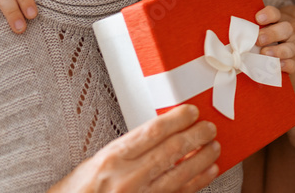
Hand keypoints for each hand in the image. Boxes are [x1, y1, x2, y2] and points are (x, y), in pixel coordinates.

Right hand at [48, 104, 220, 192]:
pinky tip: (208, 171)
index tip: (191, 110)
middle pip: (171, 151)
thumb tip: (159, 132)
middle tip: (210, 127)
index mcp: (112, 158)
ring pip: (180, 173)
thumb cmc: (79, 190)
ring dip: (202, 158)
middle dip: (195, 136)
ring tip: (215, 146)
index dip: (176, 119)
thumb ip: (127, 149)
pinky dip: (197, 181)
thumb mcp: (96, 162)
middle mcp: (127, 177)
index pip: (152, 132)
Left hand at [255, 5, 294, 73]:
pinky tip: (278, 65)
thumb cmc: (265, 36)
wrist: (288, 46)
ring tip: (265, 54)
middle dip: (271, 34)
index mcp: (278, 20)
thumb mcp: (261, 28)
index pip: (275, 13)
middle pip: (285, 28)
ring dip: (278, 51)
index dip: (268, 15)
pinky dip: (286, 65)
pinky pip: (293, 64)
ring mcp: (293, 47)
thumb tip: (233, 35)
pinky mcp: (294, 62)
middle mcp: (287, 32)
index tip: (258, 19)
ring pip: (290, 47)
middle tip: (258, 40)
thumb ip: (250, 29)